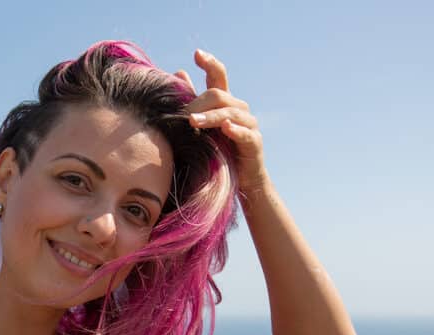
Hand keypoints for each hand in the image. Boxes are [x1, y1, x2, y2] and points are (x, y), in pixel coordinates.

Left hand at [175, 49, 268, 193]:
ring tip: (193, 121)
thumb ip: (192, 101)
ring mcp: (249, 125)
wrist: (240, 181)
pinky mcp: (254, 143)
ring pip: (230, 112)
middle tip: (181, 114)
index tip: (197, 54)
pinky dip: (235, 130)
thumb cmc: (218, 152)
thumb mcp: (202, 126)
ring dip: (210, 116)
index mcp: (225, 102)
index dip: (210, 63)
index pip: (218, 76)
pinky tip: (225, 128)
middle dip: (199, 102)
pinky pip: (245, 133)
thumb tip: (179, 72)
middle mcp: (239, 109)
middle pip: (219, 94)